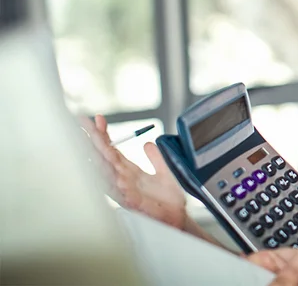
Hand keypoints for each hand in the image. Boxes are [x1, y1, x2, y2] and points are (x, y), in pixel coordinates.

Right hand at [81, 114, 187, 229]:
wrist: (178, 216)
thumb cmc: (169, 198)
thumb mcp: (164, 171)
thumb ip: (156, 157)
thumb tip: (147, 143)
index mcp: (129, 171)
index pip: (111, 149)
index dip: (104, 134)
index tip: (98, 118)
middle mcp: (123, 179)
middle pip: (103, 157)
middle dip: (92, 140)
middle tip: (82, 123)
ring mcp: (125, 191)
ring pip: (105, 172)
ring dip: (95, 157)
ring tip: (85, 141)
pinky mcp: (133, 202)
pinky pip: (119, 191)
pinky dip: (112, 181)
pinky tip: (106, 170)